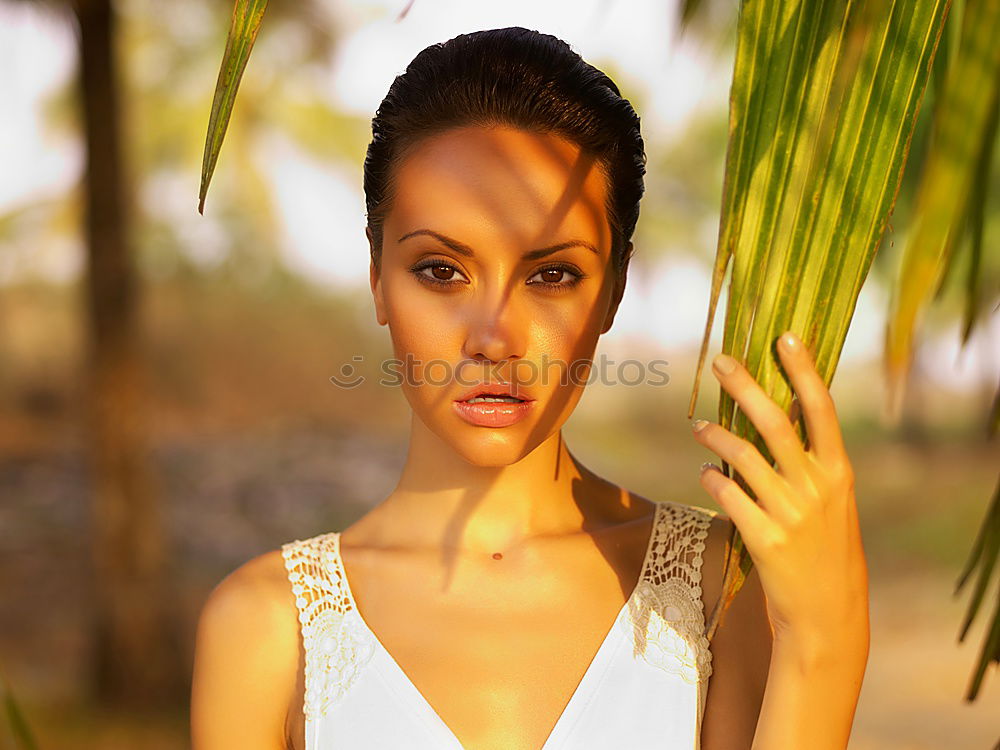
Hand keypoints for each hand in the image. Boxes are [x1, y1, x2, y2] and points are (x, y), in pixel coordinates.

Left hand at [690, 330, 869, 650]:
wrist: (828, 610)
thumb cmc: (826, 547)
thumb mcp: (833, 500)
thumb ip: (808, 462)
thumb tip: (767, 416)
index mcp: (839, 471)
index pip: (821, 409)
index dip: (803, 371)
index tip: (784, 337)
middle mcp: (817, 486)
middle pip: (775, 422)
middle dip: (746, 387)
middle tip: (720, 362)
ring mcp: (790, 513)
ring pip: (742, 456)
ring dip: (715, 435)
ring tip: (699, 427)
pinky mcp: (764, 538)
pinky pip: (727, 495)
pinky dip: (711, 478)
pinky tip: (705, 473)